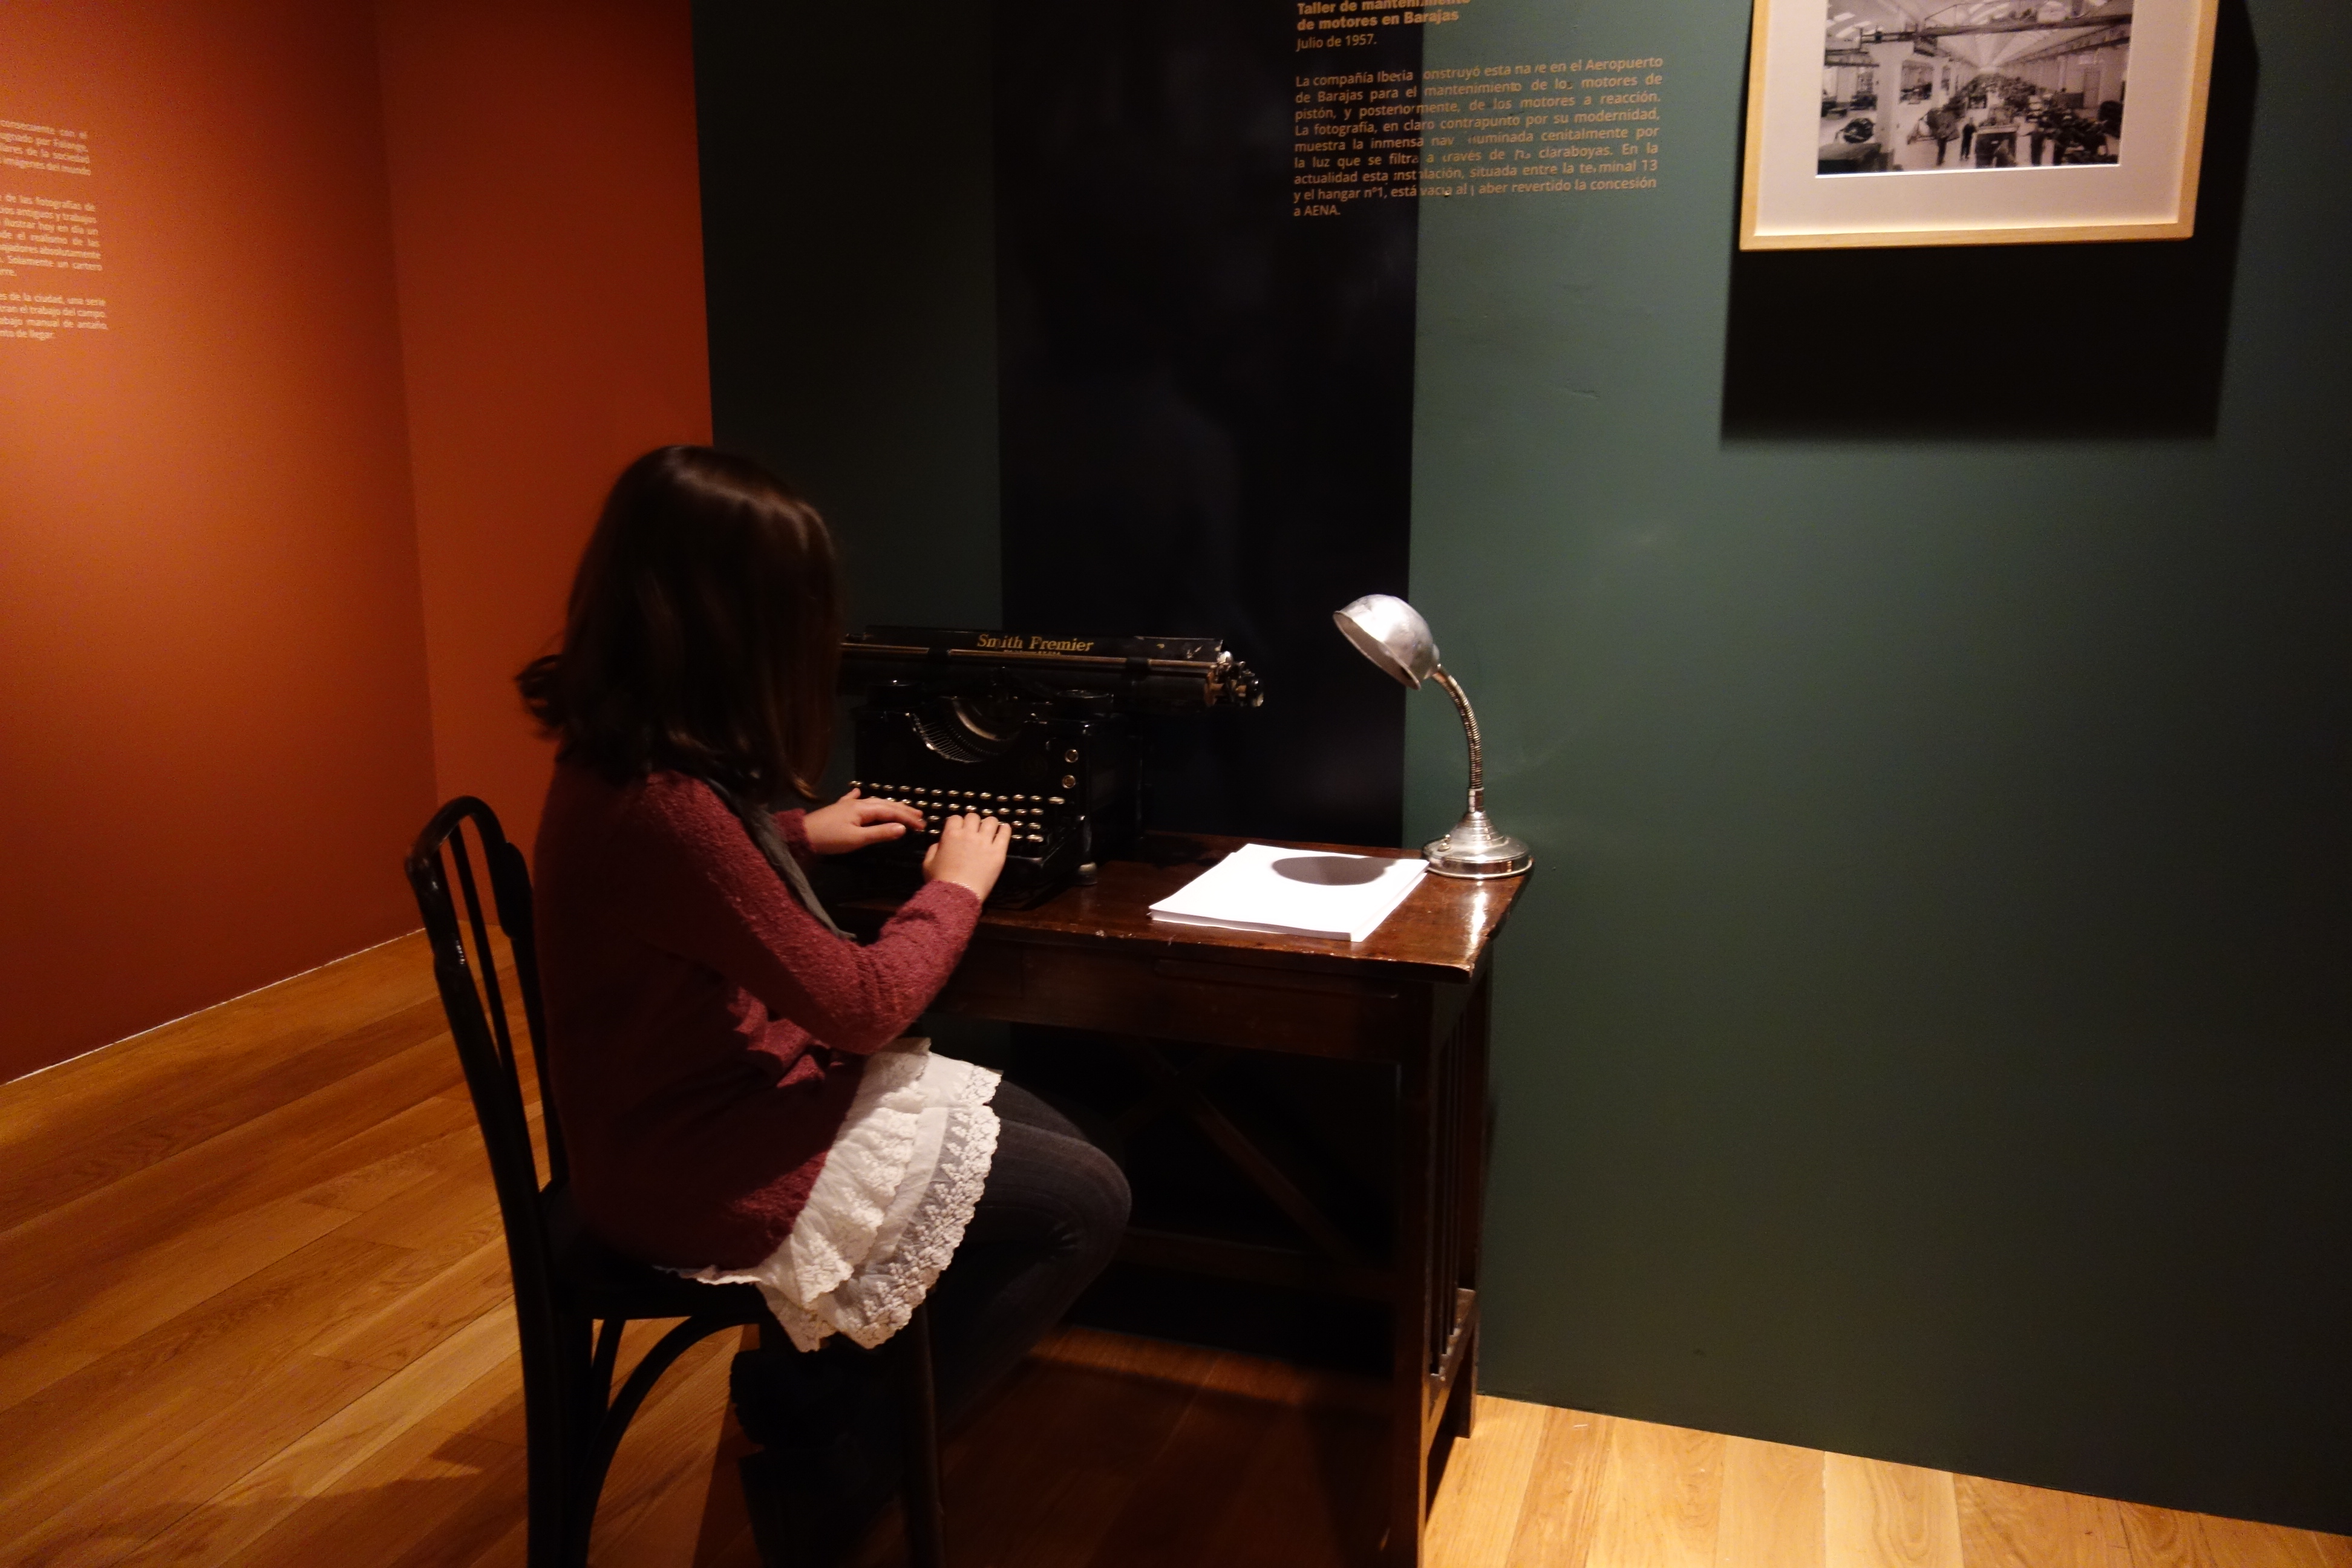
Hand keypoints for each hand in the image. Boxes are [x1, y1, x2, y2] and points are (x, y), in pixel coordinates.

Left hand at [801, 787, 924, 855]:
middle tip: (920, 817)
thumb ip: (880, 833)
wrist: (802, 835)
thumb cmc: (830, 839)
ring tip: (902, 809)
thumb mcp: (857, 839)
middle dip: (904, 810)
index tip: (922, 826)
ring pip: (874, 802)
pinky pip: (854, 800)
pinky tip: (858, 792)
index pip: (892, 812)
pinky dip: (861, 797)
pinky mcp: (838, 809)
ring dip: (890, 805)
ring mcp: (847, 804)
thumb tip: (903, 828)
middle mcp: (858, 803)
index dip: (908, 818)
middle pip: (885, 804)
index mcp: (864, 809)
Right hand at [922, 813, 1009, 902]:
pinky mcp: (998, 852)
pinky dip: (1005, 829)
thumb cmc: (941, 881)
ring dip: (989, 824)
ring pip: (991, 821)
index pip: (956, 818)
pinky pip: (1004, 833)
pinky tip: (1004, 830)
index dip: (958, 823)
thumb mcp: (927, 864)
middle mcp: (968, 835)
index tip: (960, 829)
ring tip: (990, 829)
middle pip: (973, 816)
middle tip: (975, 830)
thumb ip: (933, 849)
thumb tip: (940, 843)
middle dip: (973, 822)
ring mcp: (984, 842)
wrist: (957, 895)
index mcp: (950, 835)